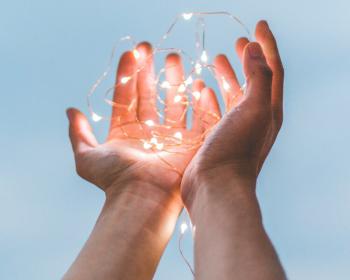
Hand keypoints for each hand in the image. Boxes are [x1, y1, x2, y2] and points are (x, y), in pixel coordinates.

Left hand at [67, 42, 219, 211]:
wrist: (143, 199)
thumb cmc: (116, 180)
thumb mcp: (87, 157)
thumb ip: (78, 134)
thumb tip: (71, 111)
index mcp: (126, 132)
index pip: (127, 96)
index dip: (128, 74)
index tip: (132, 52)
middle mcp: (149, 132)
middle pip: (150, 95)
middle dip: (150, 71)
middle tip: (151, 48)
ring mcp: (171, 137)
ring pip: (174, 102)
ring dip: (174, 80)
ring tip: (174, 58)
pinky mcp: (192, 144)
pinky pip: (198, 119)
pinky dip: (200, 102)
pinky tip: (198, 83)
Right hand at [181, 21, 283, 208]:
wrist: (216, 188)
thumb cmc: (236, 150)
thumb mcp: (255, 109)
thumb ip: (258, 76)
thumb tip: (255, 48)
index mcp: (268, 109)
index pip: (272, 69)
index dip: (267, 45)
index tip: (257, 24)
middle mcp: (254, 119)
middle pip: (253, 81)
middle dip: (247, 58)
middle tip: (238, 41)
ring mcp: (234, 129)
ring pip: (232, 95)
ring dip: (227, 76)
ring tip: (217, 59)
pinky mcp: (215, 137)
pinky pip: (214, 110)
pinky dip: (209, 96)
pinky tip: (200, 88)